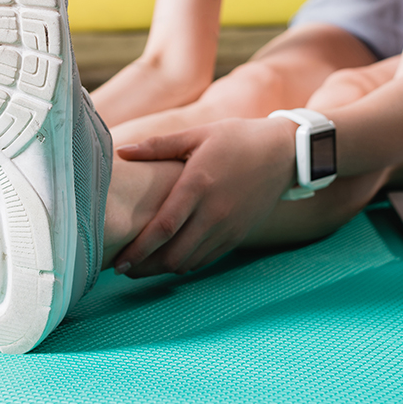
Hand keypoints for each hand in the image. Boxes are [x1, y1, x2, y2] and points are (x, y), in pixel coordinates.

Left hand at [112, 117, 298, 276]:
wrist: (284, 153)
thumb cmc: (237, 139)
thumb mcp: (197, 135)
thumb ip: (157, 146)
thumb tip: (121, 150)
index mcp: (198, 184)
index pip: (163, 228)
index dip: (139, 249)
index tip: (118, 261)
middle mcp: (214, 212)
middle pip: (173, 254)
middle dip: (145, 266)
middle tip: (124, 267)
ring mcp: (228, 227)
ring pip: (189, 262)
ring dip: (163, 269)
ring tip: (143, 267)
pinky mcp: (238, 235)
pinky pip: (207, 260)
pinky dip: (186, 264)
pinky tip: (171, 259)